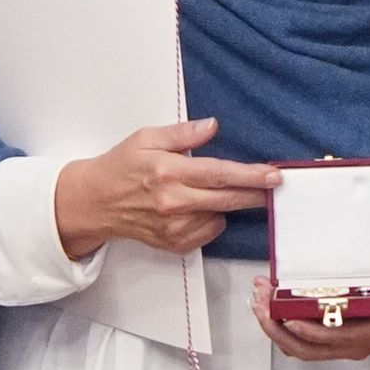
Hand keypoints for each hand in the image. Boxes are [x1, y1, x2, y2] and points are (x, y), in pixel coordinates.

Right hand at [52, 120, 275, 259]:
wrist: (95, 203)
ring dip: (226, 204)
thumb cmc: (121, 167)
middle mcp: (172, 203)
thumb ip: (182, 133)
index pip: (218, 174)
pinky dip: (210, 220)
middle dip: (255, 193)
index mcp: (168, 172)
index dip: (250, 175)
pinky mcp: (173, 243)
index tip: (273, 175)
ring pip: (219, 217)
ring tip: (207, 191)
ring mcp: (173, 227)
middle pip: (227, 199)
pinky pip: (208, 233)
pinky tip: (195, 208)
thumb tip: (211, 126)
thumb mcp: (146, 138)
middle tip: (272, 186)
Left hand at [259, 275, 369, 365]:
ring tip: (258, 298)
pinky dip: (282, 324)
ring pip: (299, 345)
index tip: (288, 315)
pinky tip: (271, 304)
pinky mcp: (333, 337)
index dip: (309, 330)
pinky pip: (302, 339)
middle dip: (278, 326)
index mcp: (369, 335)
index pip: (333, 338)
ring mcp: (340, 344)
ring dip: (274, 325)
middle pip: (306, 346)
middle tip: (260, 299)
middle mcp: (350, 344)